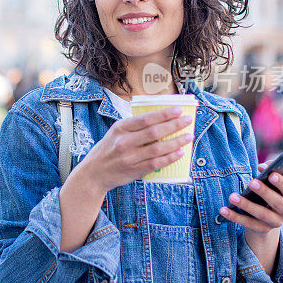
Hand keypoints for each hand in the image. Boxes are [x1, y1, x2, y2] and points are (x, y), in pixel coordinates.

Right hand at [79, 106, 193, 192]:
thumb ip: (134, 127)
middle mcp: (124, 142)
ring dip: (176, 142)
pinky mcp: (134, 171)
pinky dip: (170, 158)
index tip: (179, 110)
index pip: (146, 118)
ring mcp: (129, 157)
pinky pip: (156, 163)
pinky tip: (180, 153)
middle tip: (188, 120)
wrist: (93, 173)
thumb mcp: (115, 133)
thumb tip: (160, 119)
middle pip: (154, 132)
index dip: (164, 114)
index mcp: (120, 128)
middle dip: (175, 125)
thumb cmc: (107, 150)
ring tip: (189, 136)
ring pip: (158, 148)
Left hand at [219, 161, 282, 234]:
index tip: (271, 175)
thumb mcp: (271, 181)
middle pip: (277, 202)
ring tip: (232, 196)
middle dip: (264, 192)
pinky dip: (235, 217)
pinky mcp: (263, 229)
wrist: (266, 214)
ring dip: (246, 205)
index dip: (282, 183)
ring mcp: (276, 222)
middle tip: (251, 183)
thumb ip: (270, 170)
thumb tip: (262, 167)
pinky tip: (224, 210)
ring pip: (262, 214)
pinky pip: (248, 223)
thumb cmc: (268, 189)